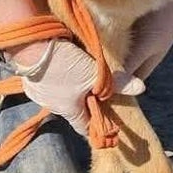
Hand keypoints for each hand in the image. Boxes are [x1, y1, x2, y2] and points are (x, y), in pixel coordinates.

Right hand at [6, 40, 144, 136]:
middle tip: (98, 91)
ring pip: (60, 94)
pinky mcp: (30, 77)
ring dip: (70, 87)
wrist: (31, 44)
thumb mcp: (95, 74)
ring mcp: (38, 92)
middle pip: (73, 109)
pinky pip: (47, 81)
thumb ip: (118, 84)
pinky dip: (56, 76)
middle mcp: (52, 105)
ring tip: (82, 74)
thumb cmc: (64, 65)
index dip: (96, 126)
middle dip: (85, 102)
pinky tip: (63, 65)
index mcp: (68, 111)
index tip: (106, 123)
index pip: (84, 128)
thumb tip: (142, 88)